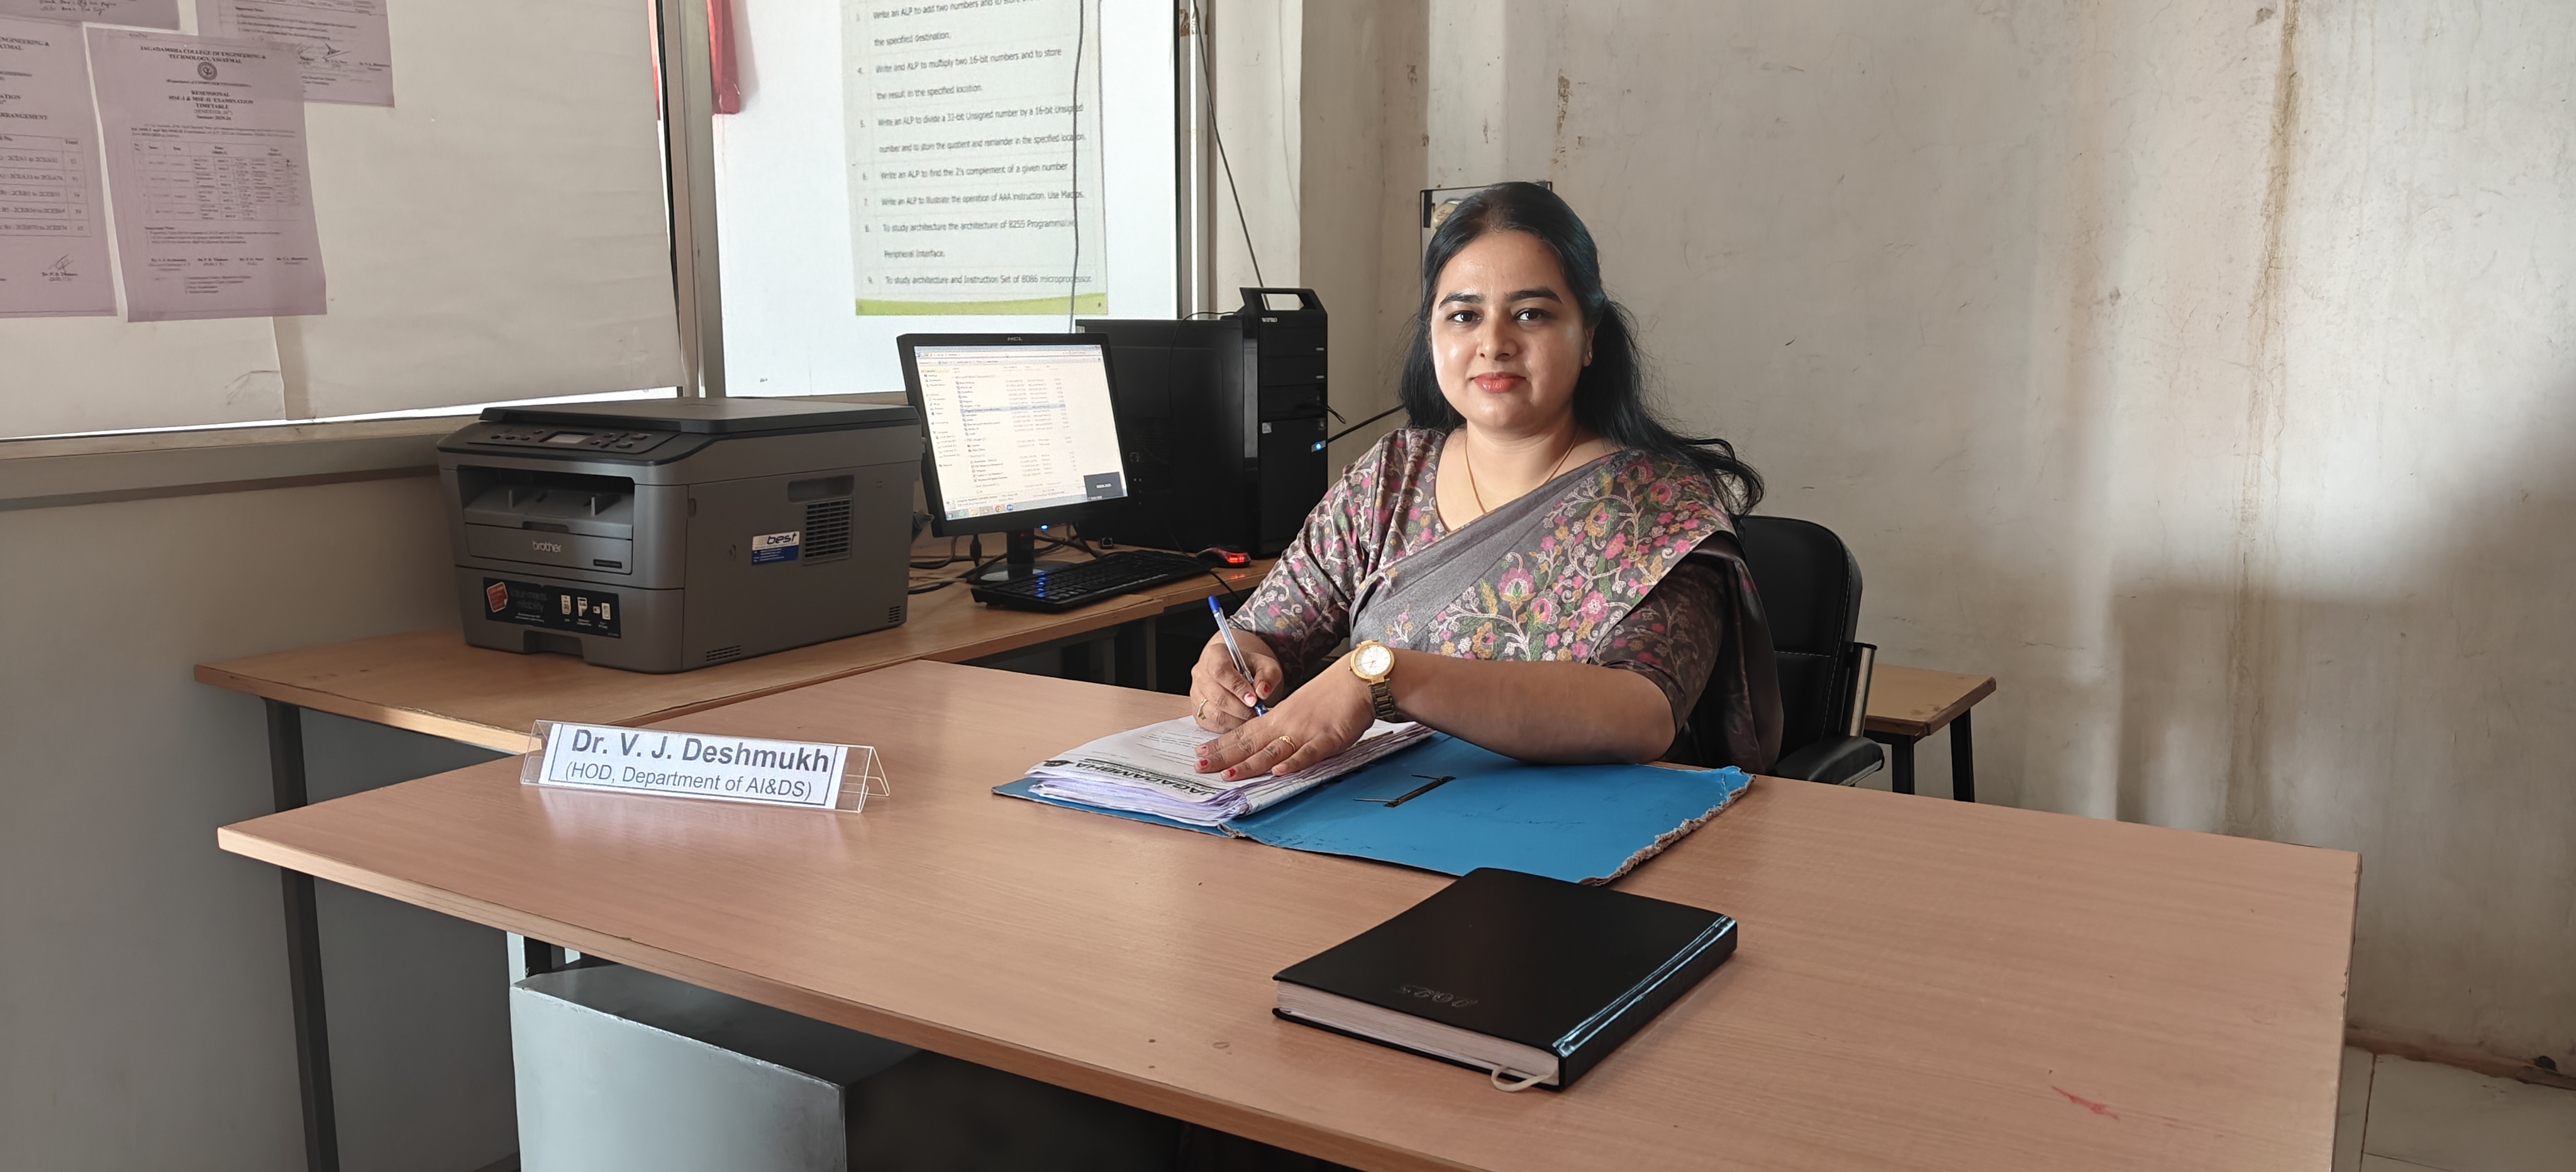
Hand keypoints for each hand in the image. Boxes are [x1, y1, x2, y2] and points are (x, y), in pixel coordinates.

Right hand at [1189, 627, 1283, 731]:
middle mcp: (1200, 672)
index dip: (1237, 687)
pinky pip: (1211, 724)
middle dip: (1241, 709)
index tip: (1254, 699)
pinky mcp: (1197, 710)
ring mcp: (1196, 693)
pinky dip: (1228, 727)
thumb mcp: (1265, 665)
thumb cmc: (1250, 667)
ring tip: (1251, 718)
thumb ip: (1268, 675)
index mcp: (1215, 655)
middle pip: (1217, 696)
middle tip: (1257, 713)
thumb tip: (1262, 692)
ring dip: (1236, 720)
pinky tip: (1241, 721)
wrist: (1237, 673)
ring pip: (1214, 713)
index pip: (1220, 671)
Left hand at [1195, 653, 1374, 778]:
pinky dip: (1294, 762)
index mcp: (1277, 718)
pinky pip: (1308, 753)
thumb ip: (1282, 729)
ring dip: (1250, 764)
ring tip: (1229, 775)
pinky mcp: (1327, 738)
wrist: (1356, 679)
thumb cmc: (1330, 696)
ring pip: (1272, 751)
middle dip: (1223, 757)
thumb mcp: (1298, 710)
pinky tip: (1280, 772)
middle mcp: (1285, 725)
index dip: (1220, 745)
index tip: (1199, 753)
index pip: (1242, 734)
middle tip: (1199, 767)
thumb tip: (1267, 749)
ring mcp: (1305, 732)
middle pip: (1249, 744)